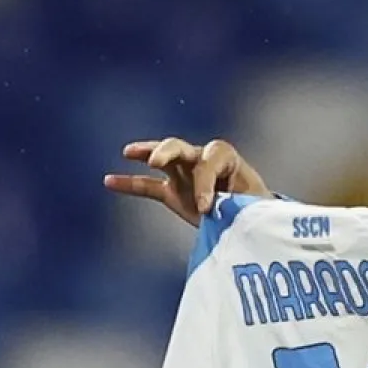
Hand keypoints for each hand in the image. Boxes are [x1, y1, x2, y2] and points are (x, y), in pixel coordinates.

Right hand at [104, 137, 270, 226]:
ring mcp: (185, 174)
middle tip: (158, 162)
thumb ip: (241, 209)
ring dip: (147, 153)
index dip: (206, 181)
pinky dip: (129, 184)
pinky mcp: (173, 192)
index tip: (207, 207)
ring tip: (129, 152)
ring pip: (163, 158)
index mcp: (228, 160)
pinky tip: (108, 181)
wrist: (254, 220)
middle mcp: (203, 161)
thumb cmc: (258, 211)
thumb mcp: (255, 209)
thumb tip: (232, 216)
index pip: (211, 160)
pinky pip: (147, 186)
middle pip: (182, 147)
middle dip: (168, 151)